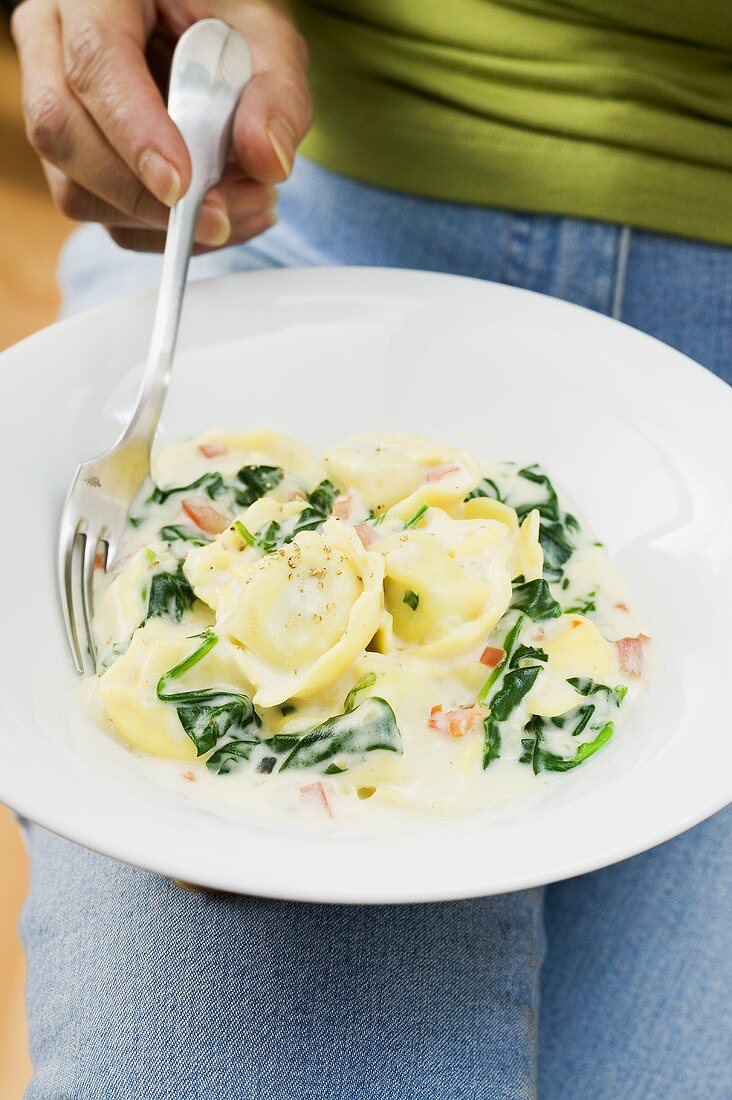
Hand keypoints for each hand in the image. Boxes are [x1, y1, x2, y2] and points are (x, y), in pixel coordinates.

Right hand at [11, 0, 311, 251]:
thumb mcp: (268, 42)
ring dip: (158, 223)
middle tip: (222, 215)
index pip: (95, 62)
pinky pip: (103, 216)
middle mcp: (54, 47)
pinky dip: (164, 233)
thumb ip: (278, 94)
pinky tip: (221, 220)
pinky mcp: (75, 164)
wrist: (207, 46)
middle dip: (144, 196)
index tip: (180, 186)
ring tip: (236, 211)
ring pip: (75, 189)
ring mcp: (55, 108)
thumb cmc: (225, 31)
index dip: (134, 131)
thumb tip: (267, 161)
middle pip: (64, 134)